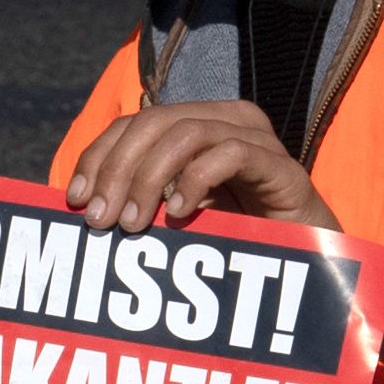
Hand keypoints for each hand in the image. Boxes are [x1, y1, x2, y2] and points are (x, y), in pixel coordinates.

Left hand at [65, 100, 332, 235]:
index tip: (74, 200)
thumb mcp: (176, 218)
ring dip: (149, 178)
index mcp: (197, 125)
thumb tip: (78, 205)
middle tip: (100, 221)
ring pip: (186, 133)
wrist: (310, 264)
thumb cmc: (236, 241)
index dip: (98, 157)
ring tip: (134, 224)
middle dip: (118, 170)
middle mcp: (225, 120)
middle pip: (153, 122)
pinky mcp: (282, 166)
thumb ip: (140, 202)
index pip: (133, 124)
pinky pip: (232, 154)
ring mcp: (256, 139)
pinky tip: (179, 213)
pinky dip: (197, 179)